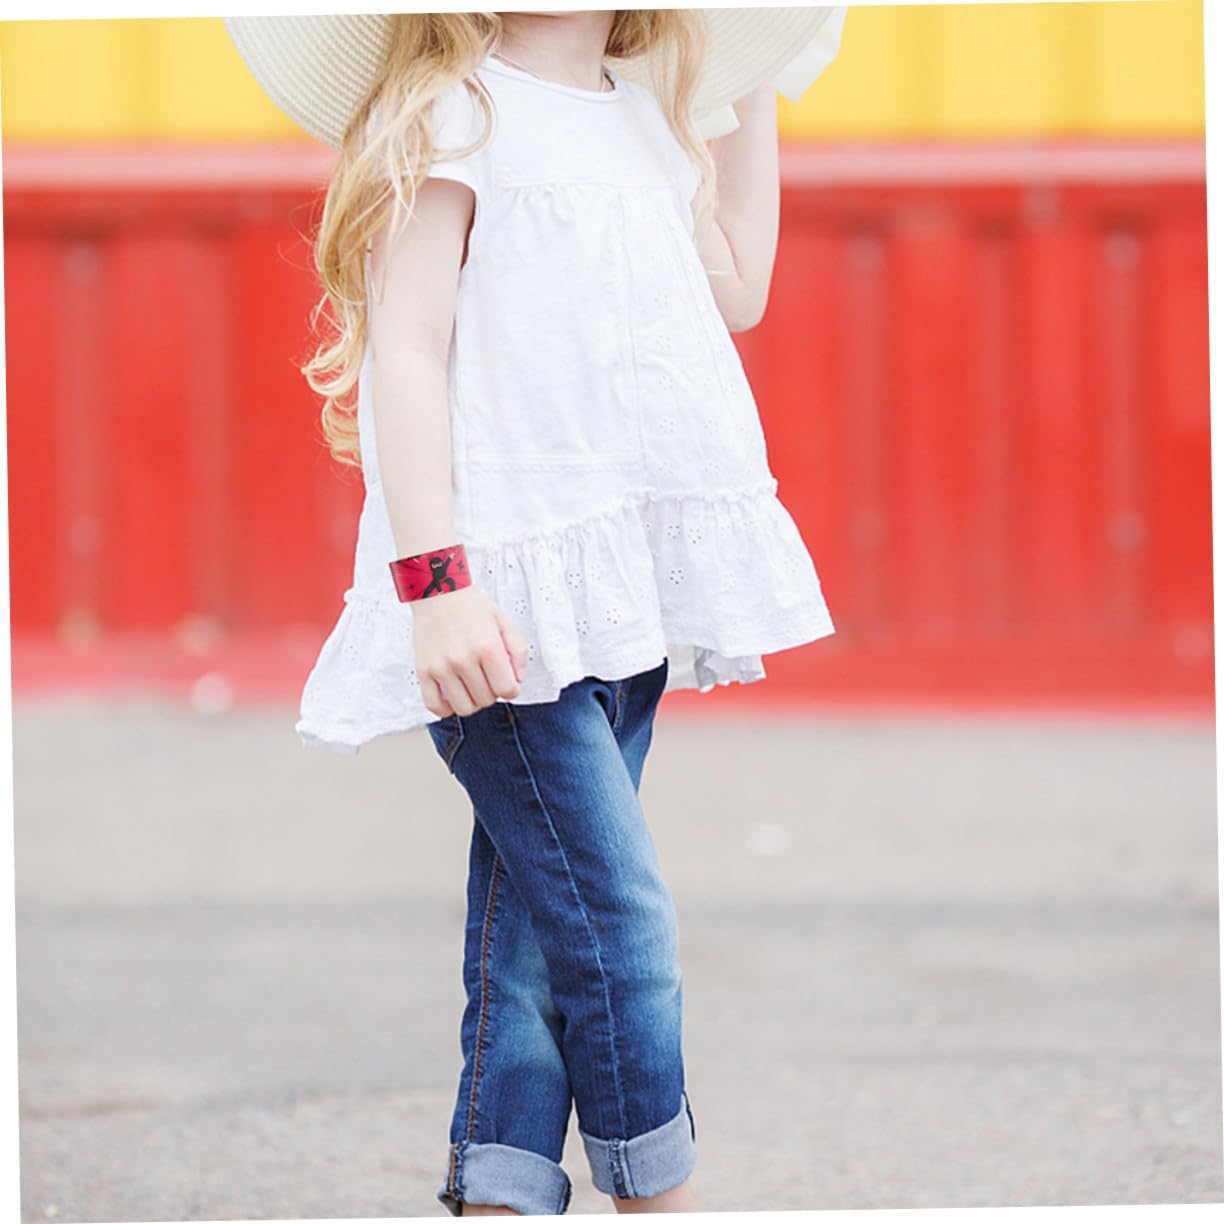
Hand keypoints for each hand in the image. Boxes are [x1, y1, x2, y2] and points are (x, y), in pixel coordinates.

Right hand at [412, 585, 529, 716]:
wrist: (438, 592)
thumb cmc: (472, 607)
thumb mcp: (504, 621)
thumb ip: (519, 651)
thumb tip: (518, 680)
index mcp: (487, 647)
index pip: (507, 690)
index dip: (511, 689)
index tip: (507, 682)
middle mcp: (463, 659)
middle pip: (486, 700)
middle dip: (492, 692)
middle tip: (487, 677)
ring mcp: (441, 667)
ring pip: (464, 708)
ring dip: (473, 702)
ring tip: (472, 686)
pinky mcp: (423, 671)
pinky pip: (434, 706)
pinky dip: (447, 708)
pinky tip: (453, 695)